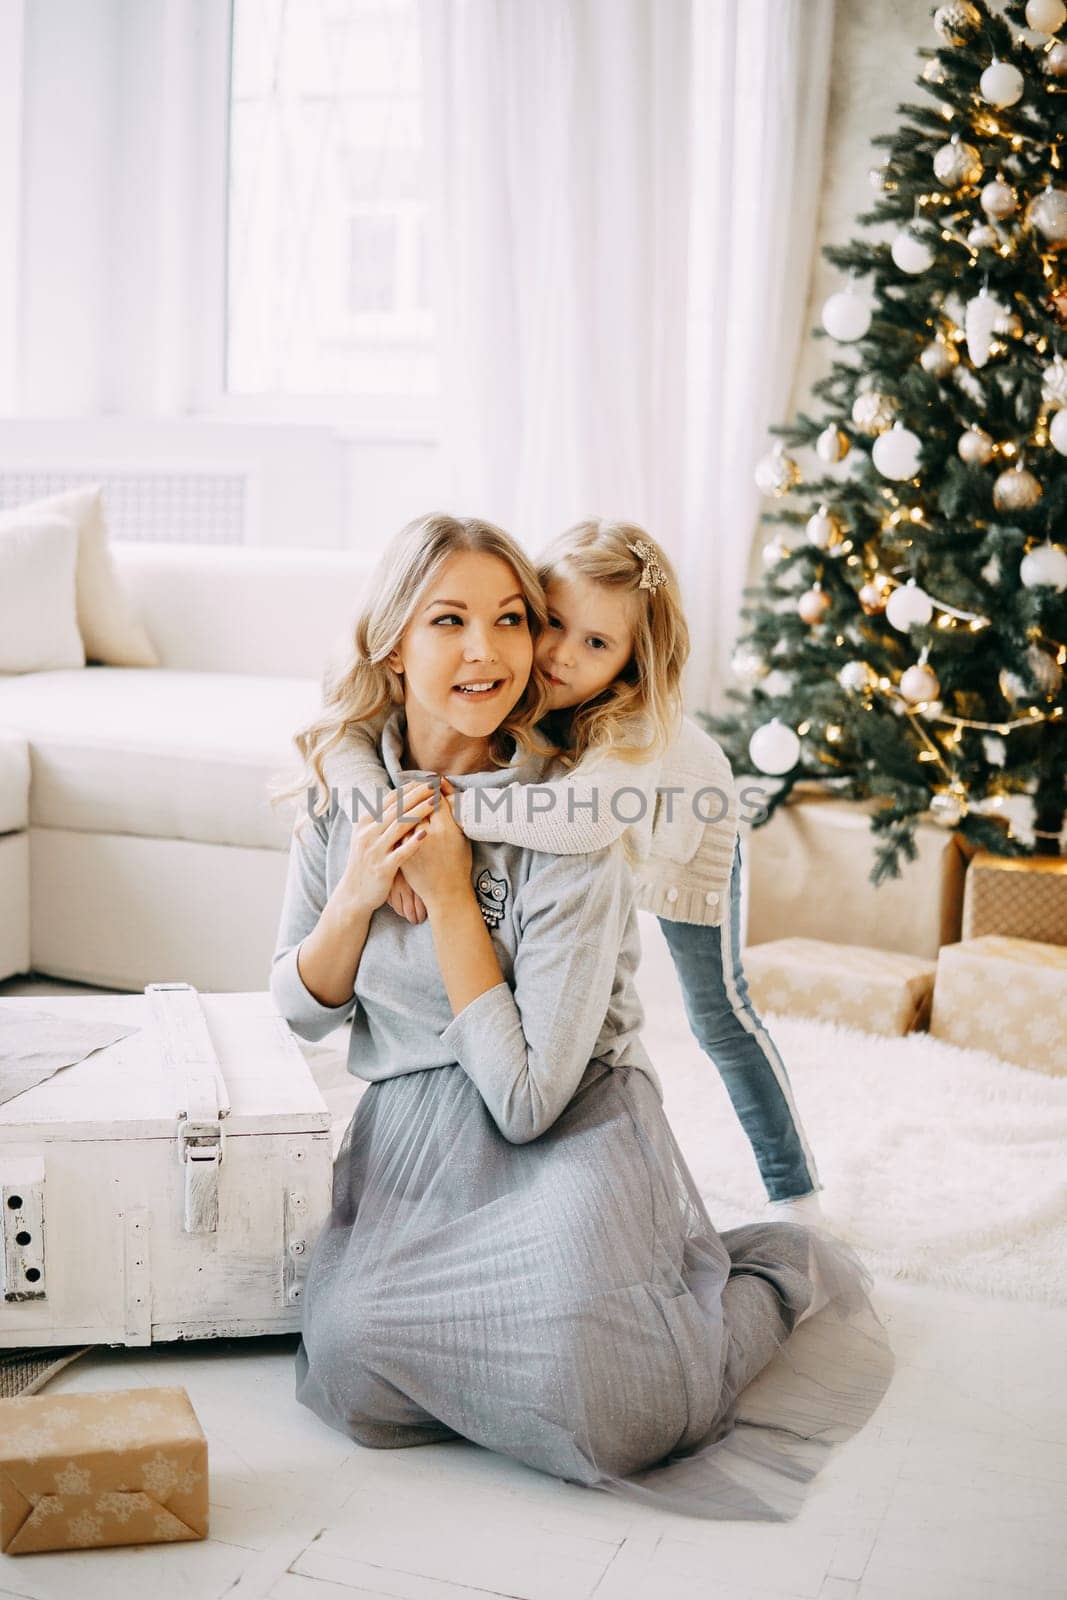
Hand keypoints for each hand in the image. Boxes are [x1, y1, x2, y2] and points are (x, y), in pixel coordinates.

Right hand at [335, 779, 436, 917]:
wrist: (354, 894)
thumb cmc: (366, 863)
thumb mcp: (365, 837)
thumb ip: (379, 819)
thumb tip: (395, 798)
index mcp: (365, 823)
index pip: (389, 800)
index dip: (409, 789)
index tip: (426, 781)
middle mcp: (368, 834)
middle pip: (396, 809)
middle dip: (417, 795)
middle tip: (435, 786)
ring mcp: (374, 851)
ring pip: (399, 826)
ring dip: (419, 812)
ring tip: (435, 802)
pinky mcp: (383, 868)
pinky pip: (400, 853)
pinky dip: (413, 842)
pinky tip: (426, 833)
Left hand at [397, 775, 471, 909]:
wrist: (445, 893)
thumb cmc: (458, 865)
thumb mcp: (462, 838)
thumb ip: (452, 816)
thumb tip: (444, 794)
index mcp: (445, 829)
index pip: (435, 798)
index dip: (435, 787)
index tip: (436, 780)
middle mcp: (427, 834)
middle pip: (417, 804)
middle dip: (420, 790)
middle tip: (425, 782)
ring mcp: (411, 844)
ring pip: (404, 815)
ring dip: (406, 802)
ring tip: (411, 794)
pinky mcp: (401, 852)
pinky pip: (397, 830)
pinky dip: (398, 819)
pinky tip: (400, 813)